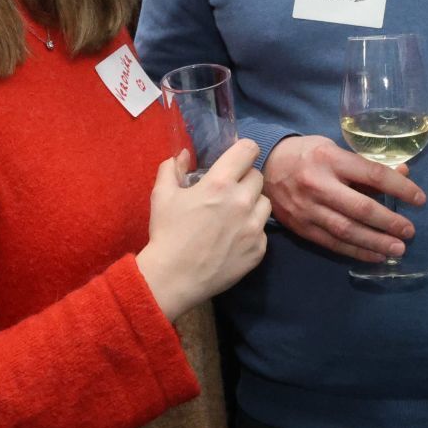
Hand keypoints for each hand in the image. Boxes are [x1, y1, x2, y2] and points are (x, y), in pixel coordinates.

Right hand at [138, 140, 271, 318]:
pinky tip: (234, 238)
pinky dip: (252, 231)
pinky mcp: (259, 248)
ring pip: (265, 202)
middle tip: (229, 192)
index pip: (249, 150)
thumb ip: (172, 168)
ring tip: (235, 215)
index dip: (243, 151)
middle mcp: (243, 201)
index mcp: (220, 183)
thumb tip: (185, 154)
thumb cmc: (167, 233)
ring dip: (253, 204)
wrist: (174, 277)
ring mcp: (254, 226)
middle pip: (258, 176)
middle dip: (244, 179)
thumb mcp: (162, 195)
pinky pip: (263, 230)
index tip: (237, 159)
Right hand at [261, 135, 422, 263]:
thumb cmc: (305, 154)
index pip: (372, 175)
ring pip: (347, 230)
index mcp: (330, 159)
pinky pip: (333, 243)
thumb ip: (365, 164)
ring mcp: (308, 209)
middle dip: (389, 222)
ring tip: (398, 249)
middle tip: (410, 231)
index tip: (420, 199)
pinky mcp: (302, 228)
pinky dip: (356, 252)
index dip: (399, 188)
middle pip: (360, 208)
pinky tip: (375, 256)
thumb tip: (403, 173)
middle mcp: (319, 185)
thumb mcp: (334, 148)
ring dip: (376, 242)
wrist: (264, 168)